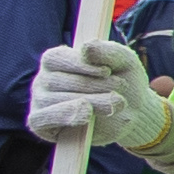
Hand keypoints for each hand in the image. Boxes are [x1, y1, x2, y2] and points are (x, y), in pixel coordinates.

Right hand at [27, 36, 170, 152]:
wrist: (134, 115)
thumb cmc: (123, 83)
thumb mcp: (124, 62)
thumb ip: (107, 52)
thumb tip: (86, 47)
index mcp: (56, 60)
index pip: (55, 58)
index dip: (79, 64)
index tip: (107, 71)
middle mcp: (44, 80)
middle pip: (56, 81)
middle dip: (93, 85)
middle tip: (121, 87)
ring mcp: (40, 103)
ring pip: (54, 101)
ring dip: (90, 102)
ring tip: (116, 103)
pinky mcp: (42, 126)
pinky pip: (41, 120)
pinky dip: (63, 116)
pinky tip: (86, 116)